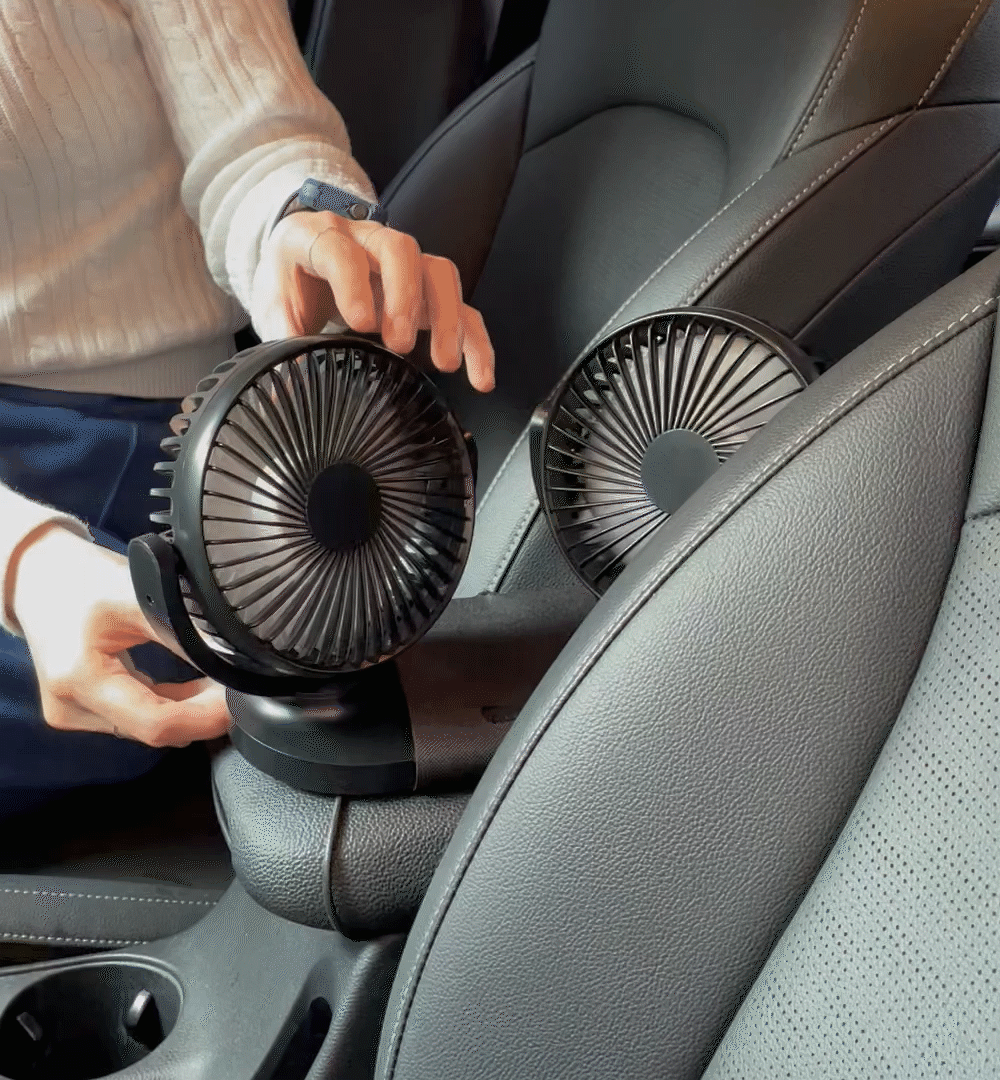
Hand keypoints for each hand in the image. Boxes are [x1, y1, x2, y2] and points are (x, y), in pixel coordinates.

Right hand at [11, 525, 229, 747]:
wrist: (40, 575)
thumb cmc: (84, 578)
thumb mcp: (138, 595)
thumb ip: (183, 630)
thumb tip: (234, 658)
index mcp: (79, 678)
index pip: (155, 722)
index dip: (204, 718)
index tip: (239, 700)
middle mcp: (71, 706)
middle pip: (152, 730)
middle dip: (201, 714)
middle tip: (239, 688)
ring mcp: (74, 713)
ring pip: (148, 727)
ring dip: (188, 711)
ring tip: (221, 683)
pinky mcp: (83, 710)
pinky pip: (138, 718)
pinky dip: (170, 705)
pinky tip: (196, 688)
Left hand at [251, 209, 494, 391]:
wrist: (302, 268)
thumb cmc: (291, 286)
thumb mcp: (273, 309)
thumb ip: (281, 344)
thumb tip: (282, 394)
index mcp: (315, 238)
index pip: (339, 247)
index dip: (352, 282)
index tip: (362, 322)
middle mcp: (366, 241)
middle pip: (400, 249)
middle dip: (405, 296)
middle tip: (399, 343)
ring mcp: (402, 264)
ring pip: (439, 272)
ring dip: (446, 317)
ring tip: (442, 363)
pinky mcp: (427, 290)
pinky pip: (461, 308)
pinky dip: (475, 341)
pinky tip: (480, 377)